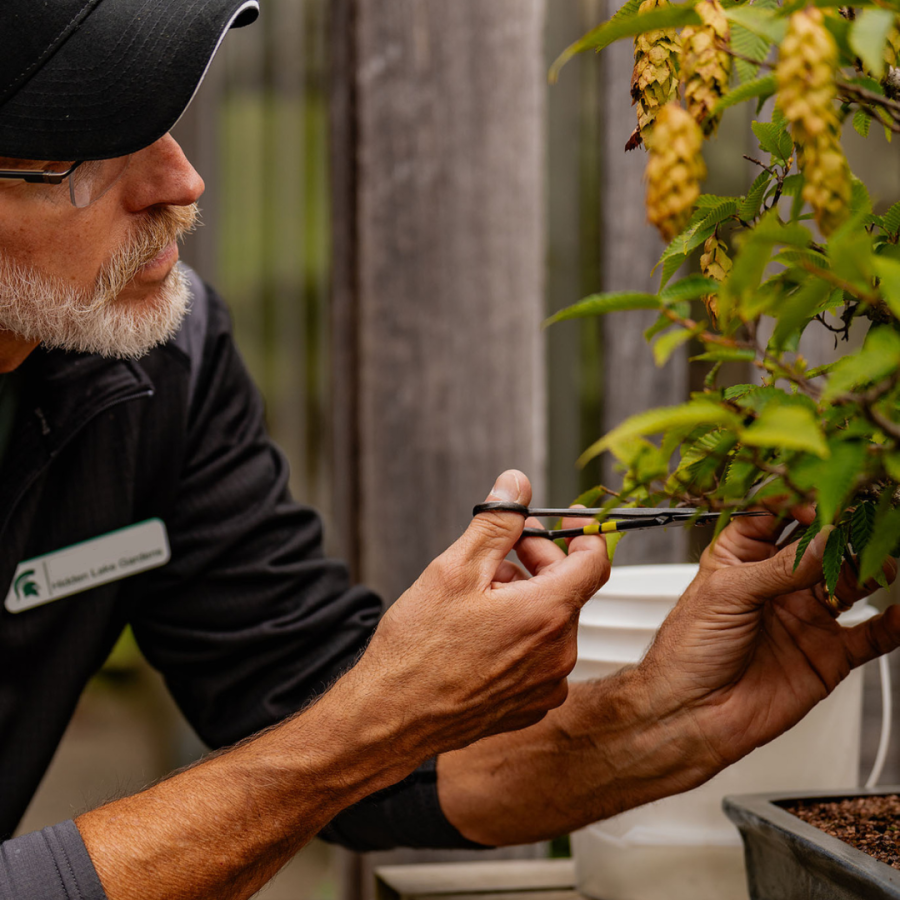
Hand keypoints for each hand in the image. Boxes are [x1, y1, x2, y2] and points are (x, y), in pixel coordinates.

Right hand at [347, 470, 609, 760]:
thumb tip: (517, 485)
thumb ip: (496, 523)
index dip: (582, 533)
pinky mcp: (530, 705)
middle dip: (536, 562)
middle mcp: (558, 653)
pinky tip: (480, 633)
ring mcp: (546, 684)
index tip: (564, 521)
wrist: (390, 718)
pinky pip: (539, 656)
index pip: (594, 560)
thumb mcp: (454, 569)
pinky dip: (519, 635)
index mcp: (546, 613)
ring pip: (550, 621)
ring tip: (477, 598)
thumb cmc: (417, 649)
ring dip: (525, 598)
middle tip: (497, 553)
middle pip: (567, 588)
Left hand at [639, 510, 899, 773]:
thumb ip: (780, 568)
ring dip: (873, 570)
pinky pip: (870, 633)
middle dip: (847, 532)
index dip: (803, 505)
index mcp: (742, 557)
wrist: (692, 714)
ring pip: (852, 581)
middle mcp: (777, 582)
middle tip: (868, 527)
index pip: (778, 516)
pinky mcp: (826, 653)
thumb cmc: (688, 651)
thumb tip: (825, 538)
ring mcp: (805, 615)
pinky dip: (893, 623)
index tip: (826, 504)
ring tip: (885, 566)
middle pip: (823, 545)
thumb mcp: (727, 595)